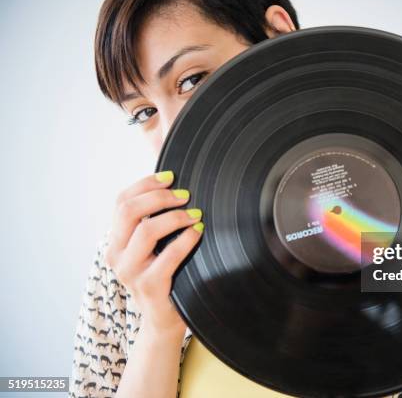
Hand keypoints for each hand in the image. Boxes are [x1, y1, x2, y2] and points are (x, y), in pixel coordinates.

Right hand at [103, 171, 202, 336]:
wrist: (162, 318)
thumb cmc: (163, 273)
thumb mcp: (153, 245)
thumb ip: (154, 215)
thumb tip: (164, 169)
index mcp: (115, 240)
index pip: (121, 201)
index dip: (145, 184)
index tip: (171, 177)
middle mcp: (116, 254)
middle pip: (129, 211)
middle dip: (160, 197)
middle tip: (186, 195)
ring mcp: (130, 272)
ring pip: (147, 230)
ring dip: (175, 217)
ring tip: (195, 214)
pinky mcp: (150, 286)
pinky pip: (169, 255)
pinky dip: (186, 239)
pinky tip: (198, 232)